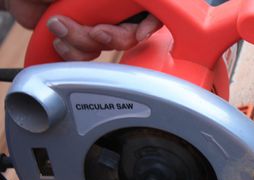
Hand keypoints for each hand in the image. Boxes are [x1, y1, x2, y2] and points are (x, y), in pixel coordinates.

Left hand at [4, 0, 161, 60]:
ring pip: (106, 49)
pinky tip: (58, 37)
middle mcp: (111, 12)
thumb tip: (139, 6)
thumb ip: (112, 2)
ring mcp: (96, 26)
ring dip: (82, 42)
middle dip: (109, 38)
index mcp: (118, 0)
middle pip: (130, 36)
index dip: (151, 25)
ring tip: (61, 26)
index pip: (150, 13)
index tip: (142, 33)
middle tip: (95, 31)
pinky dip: (71, 52)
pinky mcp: (80, 42)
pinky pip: (87, 58)